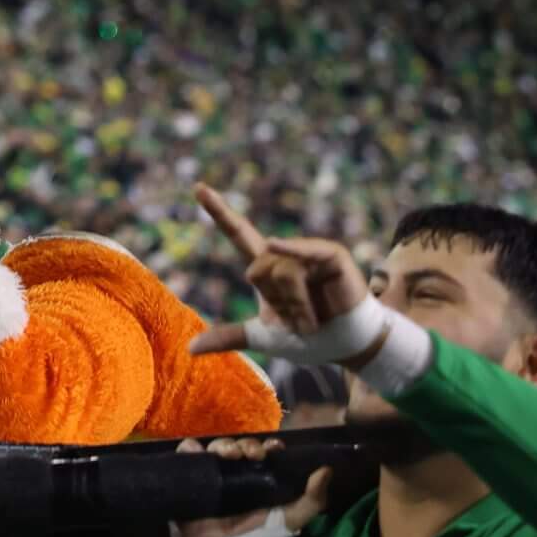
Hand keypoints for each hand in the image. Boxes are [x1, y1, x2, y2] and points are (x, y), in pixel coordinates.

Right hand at [172, 438, 334, 536]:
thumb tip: (327, 470)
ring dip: (223, 444)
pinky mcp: (190, 477)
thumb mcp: (288, 523)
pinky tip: (198, 451)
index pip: (266, 453)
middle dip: (247, 444)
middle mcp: (236, 474)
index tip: (272, 449)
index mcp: (260, 481)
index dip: (269, 446)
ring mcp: (212, 475)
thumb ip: (311, 501)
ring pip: (217, 446)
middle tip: (250, 455)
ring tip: (228, 455)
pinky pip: (188, 454)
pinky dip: (191, 448)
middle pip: (241, 446)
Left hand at [187, 185, 377, 363]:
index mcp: (267, 266)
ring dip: (295, 304)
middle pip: (257, 268)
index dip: (219, 212)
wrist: (347, 346)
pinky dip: (292, 250)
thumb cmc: (309, 339)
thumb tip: (190, 348)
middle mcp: (285, 253)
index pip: (238, 233)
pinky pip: (303, 251)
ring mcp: (307, 251)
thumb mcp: (263, 337)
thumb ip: (229, 337)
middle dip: (277, 304)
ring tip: (313, 319)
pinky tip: (274, 245)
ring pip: (280, 270)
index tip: (198, 188)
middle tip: (300, 322)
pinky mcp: (330, 254)